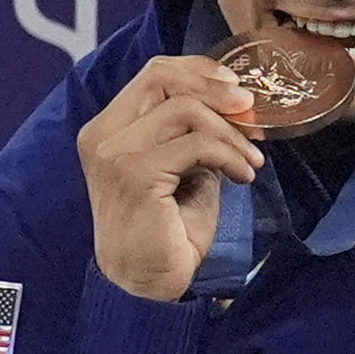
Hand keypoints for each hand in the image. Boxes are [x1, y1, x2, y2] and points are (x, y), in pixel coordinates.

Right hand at [77, 55, 264, 301]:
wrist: (151, 282)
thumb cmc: (167, 228)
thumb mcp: (181, 165)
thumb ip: (191, 130)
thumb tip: (235, 100)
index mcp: (108, 129)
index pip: (153, 74)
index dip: (200, 72)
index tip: (236, 90)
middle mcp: (103, 136)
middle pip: (162, 77)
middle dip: (215, 88)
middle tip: (249, 111)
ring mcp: (114, 153)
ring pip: (185, 110)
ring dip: (230, 133)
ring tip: (250, 160)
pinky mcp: (135, 174)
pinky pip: (197, 144)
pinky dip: (229, 156)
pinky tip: (243, 176)